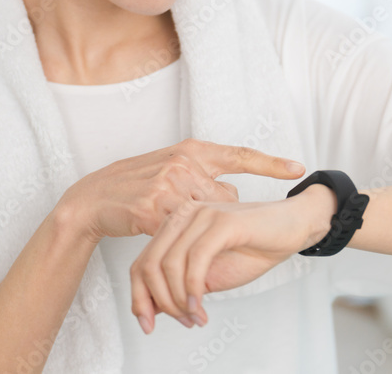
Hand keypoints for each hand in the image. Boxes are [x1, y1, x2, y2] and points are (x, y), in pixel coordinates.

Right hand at [56, 137, 305, 240]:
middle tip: (199, 225)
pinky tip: (158, 231)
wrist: (92, 199)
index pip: (239, 156)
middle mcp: (183, 162)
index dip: (270, 164)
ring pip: (205, 218)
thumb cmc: (136, 186)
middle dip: (218, 218)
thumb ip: (202, 179)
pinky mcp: (154, 208)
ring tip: (169, 225)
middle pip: (225, 199)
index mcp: (192, 150)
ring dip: (197, 231)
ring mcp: (168, 184)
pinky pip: (181, 232)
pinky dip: (178, 239)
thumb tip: (233, 193)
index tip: (299, 169)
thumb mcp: (171, 171)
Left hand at [129, 183, 337, 333]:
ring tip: (196, 317)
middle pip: (149, 265)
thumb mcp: (208, 274)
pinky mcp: (222, 221)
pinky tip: (201, 307)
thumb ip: (179, 286)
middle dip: (160, 303)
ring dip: (180, 301)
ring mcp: (202, 214)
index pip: (140, 264)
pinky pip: (196, 260)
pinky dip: (194, 290)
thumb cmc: (252, 247)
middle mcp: (183, 215)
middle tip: (182, 322)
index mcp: (175, 225)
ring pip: (169, 264)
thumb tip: (151, 309)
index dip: (139, 299)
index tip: (149, 324)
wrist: (292, 227)